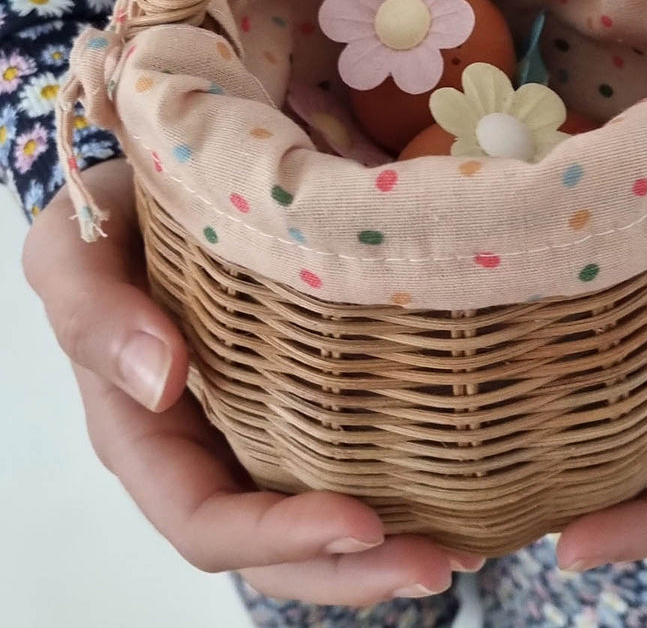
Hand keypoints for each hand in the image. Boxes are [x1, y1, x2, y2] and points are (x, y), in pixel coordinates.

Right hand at [23, 158, 480, 603]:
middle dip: (354, 570)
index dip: (280, 538)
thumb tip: (160, 380)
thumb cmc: (112, 222)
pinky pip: (346, 453)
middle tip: (438, 564)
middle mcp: (206, 450)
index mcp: (145, 436)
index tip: (362, 524)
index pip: (206, 522)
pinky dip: (400, 481)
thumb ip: (95, 313)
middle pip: (274, 549)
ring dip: (387, 548)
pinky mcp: (303, 394)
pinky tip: (457, 483)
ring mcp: (257, 428)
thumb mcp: (76, 253)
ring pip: (317, 517)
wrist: (159, 180)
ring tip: (466, 546)